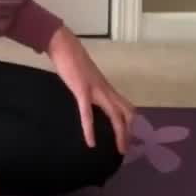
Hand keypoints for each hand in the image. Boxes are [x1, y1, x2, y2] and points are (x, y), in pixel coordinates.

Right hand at [45, 25, 135, 153]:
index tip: (131, 138)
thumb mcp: (86, 77)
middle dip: (130, 132)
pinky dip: (90, 129)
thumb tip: (88, 100)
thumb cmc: (71, 59)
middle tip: (127, 150)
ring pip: (115, 114)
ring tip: (120, 150)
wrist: (63, 45)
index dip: (132, 123)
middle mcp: (106, 89)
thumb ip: (90, 88)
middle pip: (127, 113)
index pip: (126, 106)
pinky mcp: (82, 90)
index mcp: (106, 87)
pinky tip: (90, 143)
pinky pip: (88, 114)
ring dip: (120, 133)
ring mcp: (96, 90)